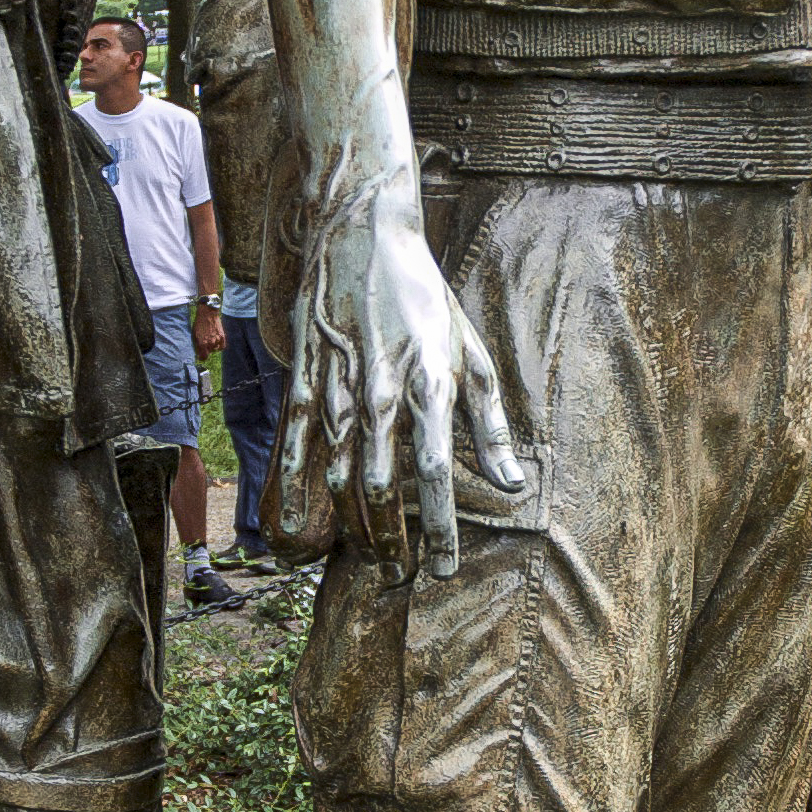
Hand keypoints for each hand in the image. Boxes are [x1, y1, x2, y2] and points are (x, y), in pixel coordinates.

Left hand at [190, 300, 224, 361]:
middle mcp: (210, 344)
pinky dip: (219, 346)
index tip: (200, 356)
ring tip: (209, 340)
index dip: (201, 357)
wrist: (207, 313)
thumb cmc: (199, 323)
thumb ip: (197, 345)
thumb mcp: (194, 335)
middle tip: (204, 344)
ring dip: (212, 347)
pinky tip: (216, 343)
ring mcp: (217, 340)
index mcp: (201, 344)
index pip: (203, 358)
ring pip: (214, 349)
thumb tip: (198, 353)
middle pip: (208, 353)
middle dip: (205, 351)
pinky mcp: (222, 337)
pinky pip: (222, 347)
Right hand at [270, 169, 522, 583]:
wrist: (362, 233)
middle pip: (382, 486)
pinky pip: (297, 440)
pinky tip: (298, 523)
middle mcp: (381, 390)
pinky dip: (297, 485)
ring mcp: (337, 384)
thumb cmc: (426, 299)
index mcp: (429, 383)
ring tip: (368, 559)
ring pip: (339, 472)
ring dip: (352, 525)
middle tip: (400, 578)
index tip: (444, 569)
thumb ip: (492, 424)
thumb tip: (515, 484)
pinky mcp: (305, 374)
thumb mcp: (472, 353)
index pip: (436, 472)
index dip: (440, 528)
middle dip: (390, 543)